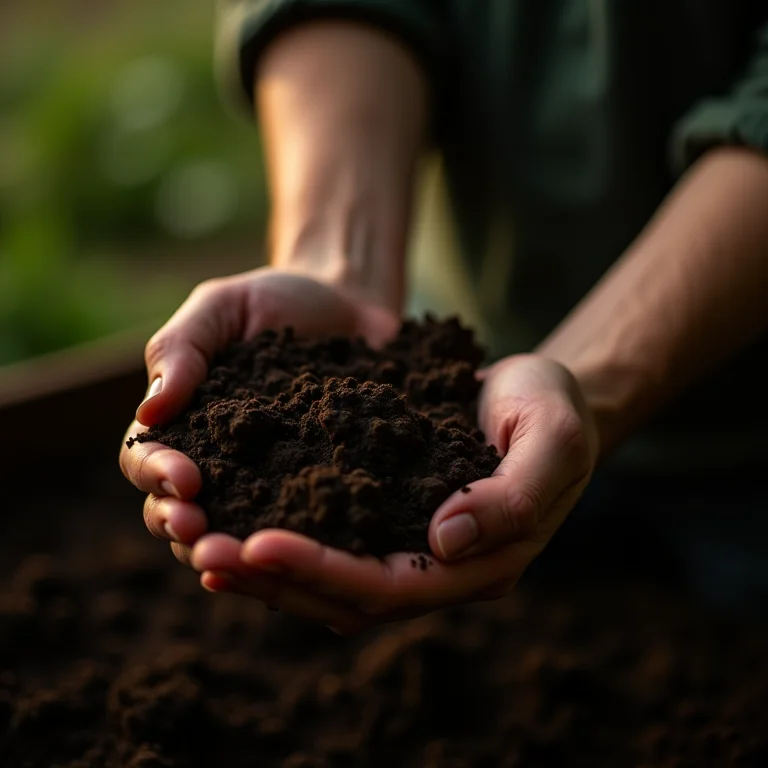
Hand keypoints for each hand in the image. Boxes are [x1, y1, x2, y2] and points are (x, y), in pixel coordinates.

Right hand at [119, 267, 398, 564]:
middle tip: (200, 535)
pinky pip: (304, 526)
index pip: (148, 459)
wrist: (350, 304)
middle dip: (184, 529)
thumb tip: (148, 413)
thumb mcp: (221, 307)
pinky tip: (307, 559)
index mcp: (183, 423)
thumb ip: (181, 350)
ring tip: (242, 560)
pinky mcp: (320, 490)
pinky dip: (297, 548)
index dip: (157, 475)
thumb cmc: (277, 301)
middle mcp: (220, 464)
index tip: (185, 479)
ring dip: (231, 553)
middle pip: (181, 512)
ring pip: (236, 533)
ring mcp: (271, 483)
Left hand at [191, 354, 599, 632]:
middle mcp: (441, 568)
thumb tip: (445, 541)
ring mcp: (413, 547)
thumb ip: (514, 495)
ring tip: (198, 544)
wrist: (547, 396)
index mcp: (482, 561)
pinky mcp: (391, 518)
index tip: (258, 545)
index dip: (324, 571)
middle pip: (347, 596)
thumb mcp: (551, 439)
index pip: (393, 584)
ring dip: (266, 571)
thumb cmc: (554, 410)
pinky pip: (330, 541)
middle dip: (275, 580)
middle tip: (203, 550)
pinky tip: (234, 521)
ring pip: (330, 580)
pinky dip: (284, 542)